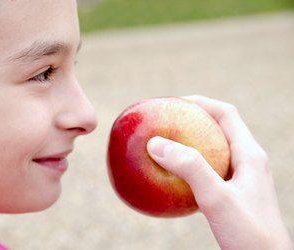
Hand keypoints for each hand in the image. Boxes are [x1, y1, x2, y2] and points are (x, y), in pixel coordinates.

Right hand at [147, 95, 291, 249]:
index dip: (200, 102)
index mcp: (250, 154)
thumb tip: (155, 142)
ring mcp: (242, 178)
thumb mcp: (217, 198)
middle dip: (192, 120)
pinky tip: (174, 178)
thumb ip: (190, 167)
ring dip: (191, 143)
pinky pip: (209, 170)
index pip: (226, 114)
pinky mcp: (234, 193)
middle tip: (166, 122)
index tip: (174, 103)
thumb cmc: (249, 233)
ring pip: (213, 150)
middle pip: (219, 128)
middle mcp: (248, 161)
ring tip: (166, 145)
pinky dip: (191, 166)